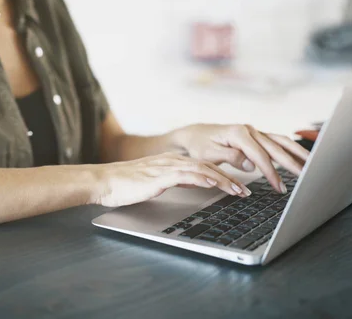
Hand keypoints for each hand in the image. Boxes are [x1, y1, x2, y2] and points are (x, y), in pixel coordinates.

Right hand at [91, 152, 250, 207]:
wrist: (105, 181)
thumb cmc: (125, 185)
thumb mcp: (155, 182)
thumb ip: (175, 180)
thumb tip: (194, 184)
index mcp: (171, 162)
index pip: (203, 167)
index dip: (224, 176)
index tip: (238, 186)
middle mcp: (172, 161)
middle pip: (208, 166)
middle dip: (230, 179)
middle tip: (247, 190)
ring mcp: (166, 167)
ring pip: (202, 170)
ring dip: (223, 180)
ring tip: (239, 190)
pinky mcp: (159, 175)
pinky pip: (186, 175)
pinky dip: (203, 179)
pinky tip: (215, 184)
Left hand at [168, 124, 309, 192]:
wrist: (195, 134)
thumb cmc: (200, 145)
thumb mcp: (209, 153)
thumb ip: (230, 157)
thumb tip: (251, 165)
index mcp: (238, 133)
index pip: (260, 156)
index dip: (271, 172)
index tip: (279, 187)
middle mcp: (249, 130)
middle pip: (275, 148)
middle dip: (291, 164)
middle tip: (305, 179)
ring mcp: (254, 132)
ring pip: (281, 142)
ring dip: (297, 153)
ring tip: (312, 165)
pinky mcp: (256, 136)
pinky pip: (277, 142)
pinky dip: (290, 149)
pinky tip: (301, 157)